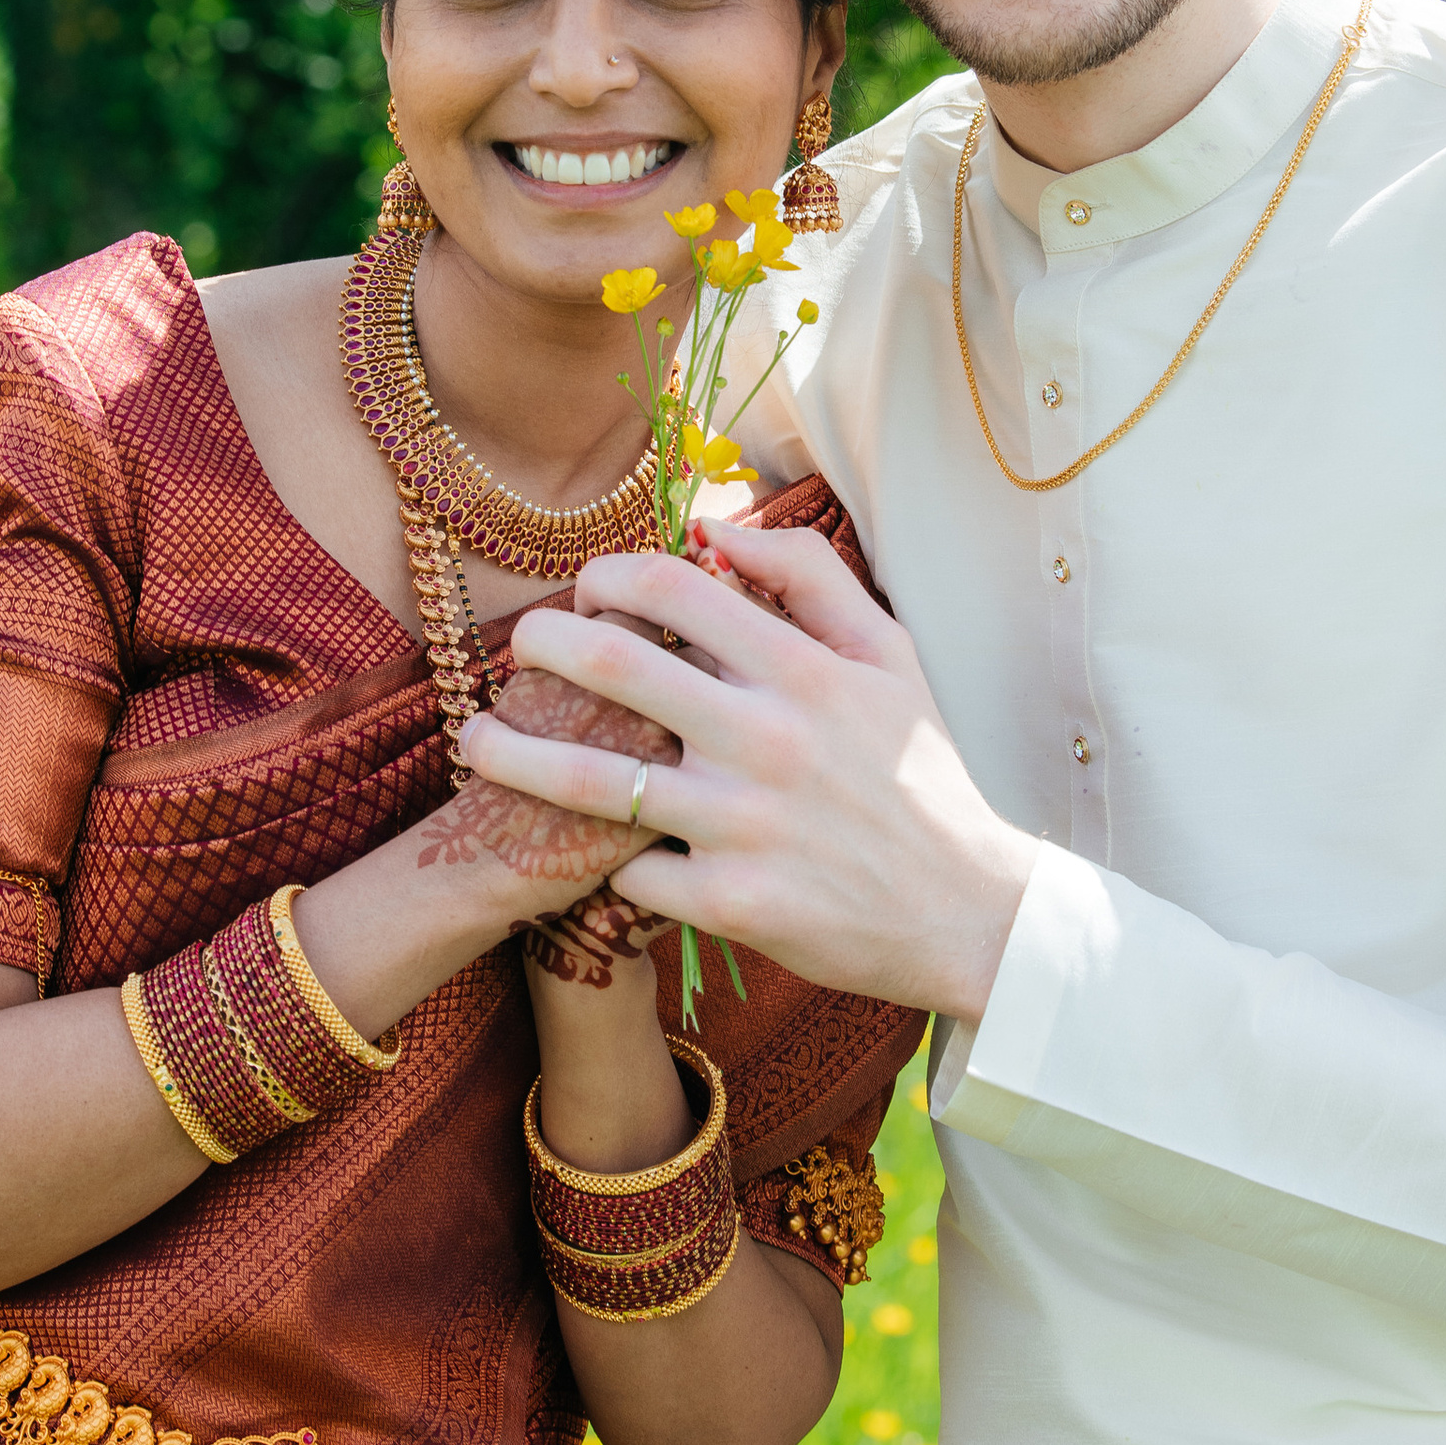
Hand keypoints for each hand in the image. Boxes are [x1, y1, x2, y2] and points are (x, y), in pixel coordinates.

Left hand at [456, 520, 1038, 1024]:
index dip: (609, 575)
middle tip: (517, 647)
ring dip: (512, 754)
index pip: (673, 586)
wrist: (971, 911)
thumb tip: (718, 533)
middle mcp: (766, 738)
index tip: (587, 587)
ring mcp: (742, 825)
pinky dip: (604, 857)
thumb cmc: (924, 777)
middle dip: (541, 643)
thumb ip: (812, 579)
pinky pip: (630, 869)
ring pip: (587, 781)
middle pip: (609, 664)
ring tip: (474, 743)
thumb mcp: (892, 659)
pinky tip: (586, 849)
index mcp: (803, 669)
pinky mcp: (729, 903)